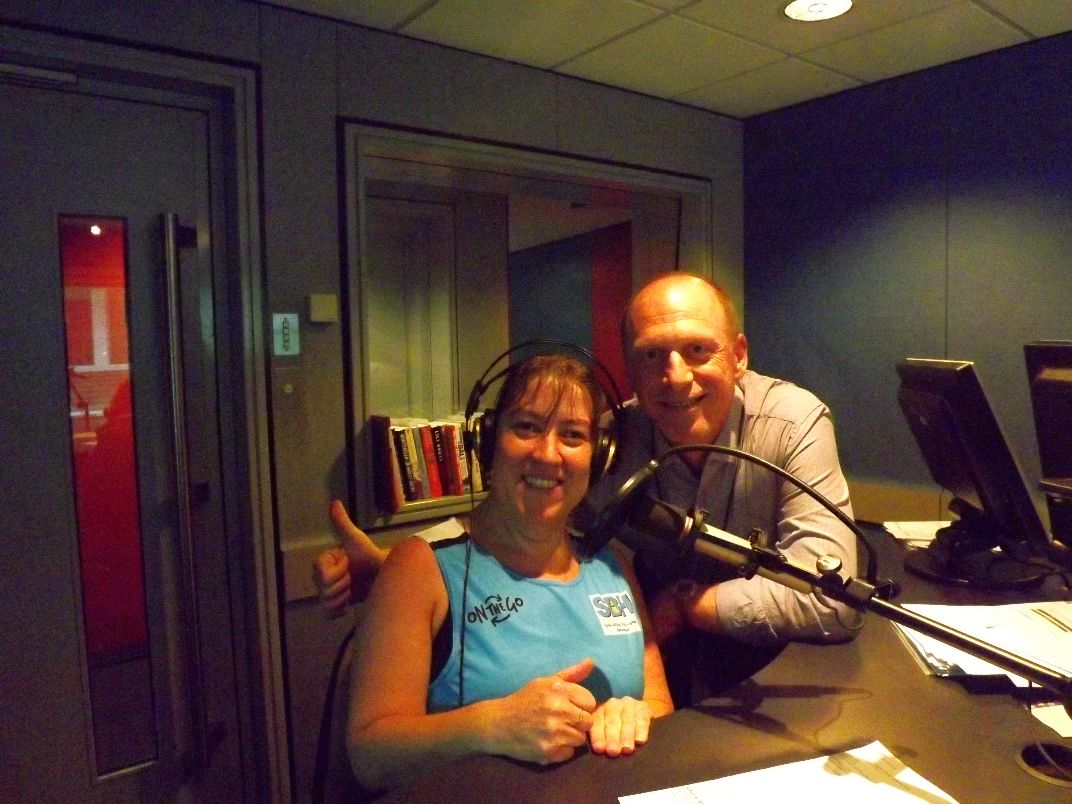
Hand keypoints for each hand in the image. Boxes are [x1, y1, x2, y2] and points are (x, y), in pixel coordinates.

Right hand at [312, 500, 387, 615]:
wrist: (383, 575)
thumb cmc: (369, 555)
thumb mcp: (356, 539)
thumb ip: (343, 523)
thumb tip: (335, 502)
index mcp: (324, 561)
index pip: (321, 573)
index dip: (337, 572)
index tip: (349, 565)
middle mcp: (322, 576)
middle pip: (322, 589)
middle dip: (342, 585)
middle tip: (353, 578)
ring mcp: (327, 592)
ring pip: (325, 602)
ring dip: (342, 598)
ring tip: (353, 590)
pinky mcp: (335, 605)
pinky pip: (328, 613)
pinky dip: (339, 609)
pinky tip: (349, 604)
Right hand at [485, 658, 597, 764]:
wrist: (498, 724)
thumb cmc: (525, 700)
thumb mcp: (545, 682)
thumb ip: (571, 674)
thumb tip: (591, 662)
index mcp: (558, 690)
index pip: (590, 702)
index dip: (582, 706)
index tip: (571, 707)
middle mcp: (558, 710)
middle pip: (588, 721)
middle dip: (578, 722)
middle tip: (563, 720)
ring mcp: (554, 733)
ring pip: (580, 739)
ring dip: (571, 737)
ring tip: (555, 731)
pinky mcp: (549, 752)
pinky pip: (569, 753)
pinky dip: (561, 750)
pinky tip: (549, 741)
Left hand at [589, 696, 652, 756]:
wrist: (635, 714)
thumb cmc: (616, 729)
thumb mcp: (604, 730)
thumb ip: (599, 736)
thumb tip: (595, 751)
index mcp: (601, 710)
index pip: (598, 722)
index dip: (598, 736)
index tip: (599, 749)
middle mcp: (614, 705)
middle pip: (612, 722)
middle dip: (612, 738)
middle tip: (613, 752)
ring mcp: (629, 705)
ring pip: (628, 721)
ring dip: (627, 736)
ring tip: (627, 750)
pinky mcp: (644, 708)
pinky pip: (642, 720)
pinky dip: (641, 731)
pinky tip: (640, 741)